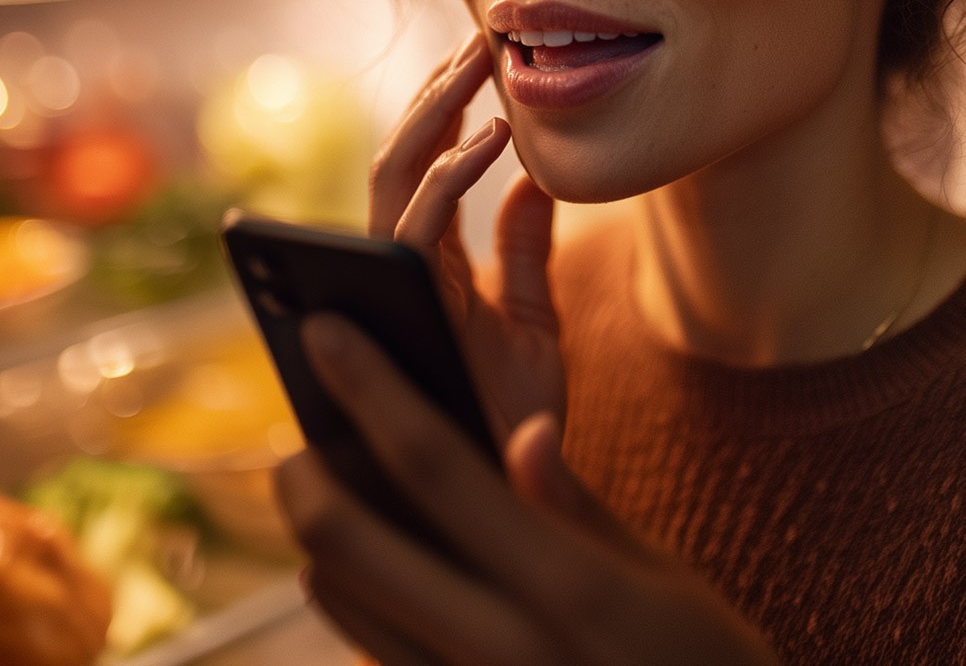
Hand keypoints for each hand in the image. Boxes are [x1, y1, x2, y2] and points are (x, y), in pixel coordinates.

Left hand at [278, 314, 778, 665]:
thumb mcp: (665, 581)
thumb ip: (578, 508)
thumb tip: (523, 432)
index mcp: (569, 587)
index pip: (439, 469)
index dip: (372, 391)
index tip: (326, 331)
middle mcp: (501, 648)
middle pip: (349, 541)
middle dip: (304, 475)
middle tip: (300, 438)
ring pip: (340, 599)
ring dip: (316, 534)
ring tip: (326, 487)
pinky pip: (369, 650)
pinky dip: (348, 595)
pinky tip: (360, 566)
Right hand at [367, 32, 561, 441]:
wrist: (514, 494)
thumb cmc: (516, 420)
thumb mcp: (534, 325)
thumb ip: (527, 254)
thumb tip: (538, 178)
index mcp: (427, 271)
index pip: (418, 171)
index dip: (437, 112)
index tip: (478, 60)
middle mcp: (402, 274)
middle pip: (397, 161)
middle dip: (430, 96)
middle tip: (479, 40)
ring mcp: (401, 291)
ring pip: (392, 180)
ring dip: (430, 112)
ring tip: (478, 63)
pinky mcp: (415, 314)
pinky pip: (417, 229)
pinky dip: (450, 175)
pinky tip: (494, 137)